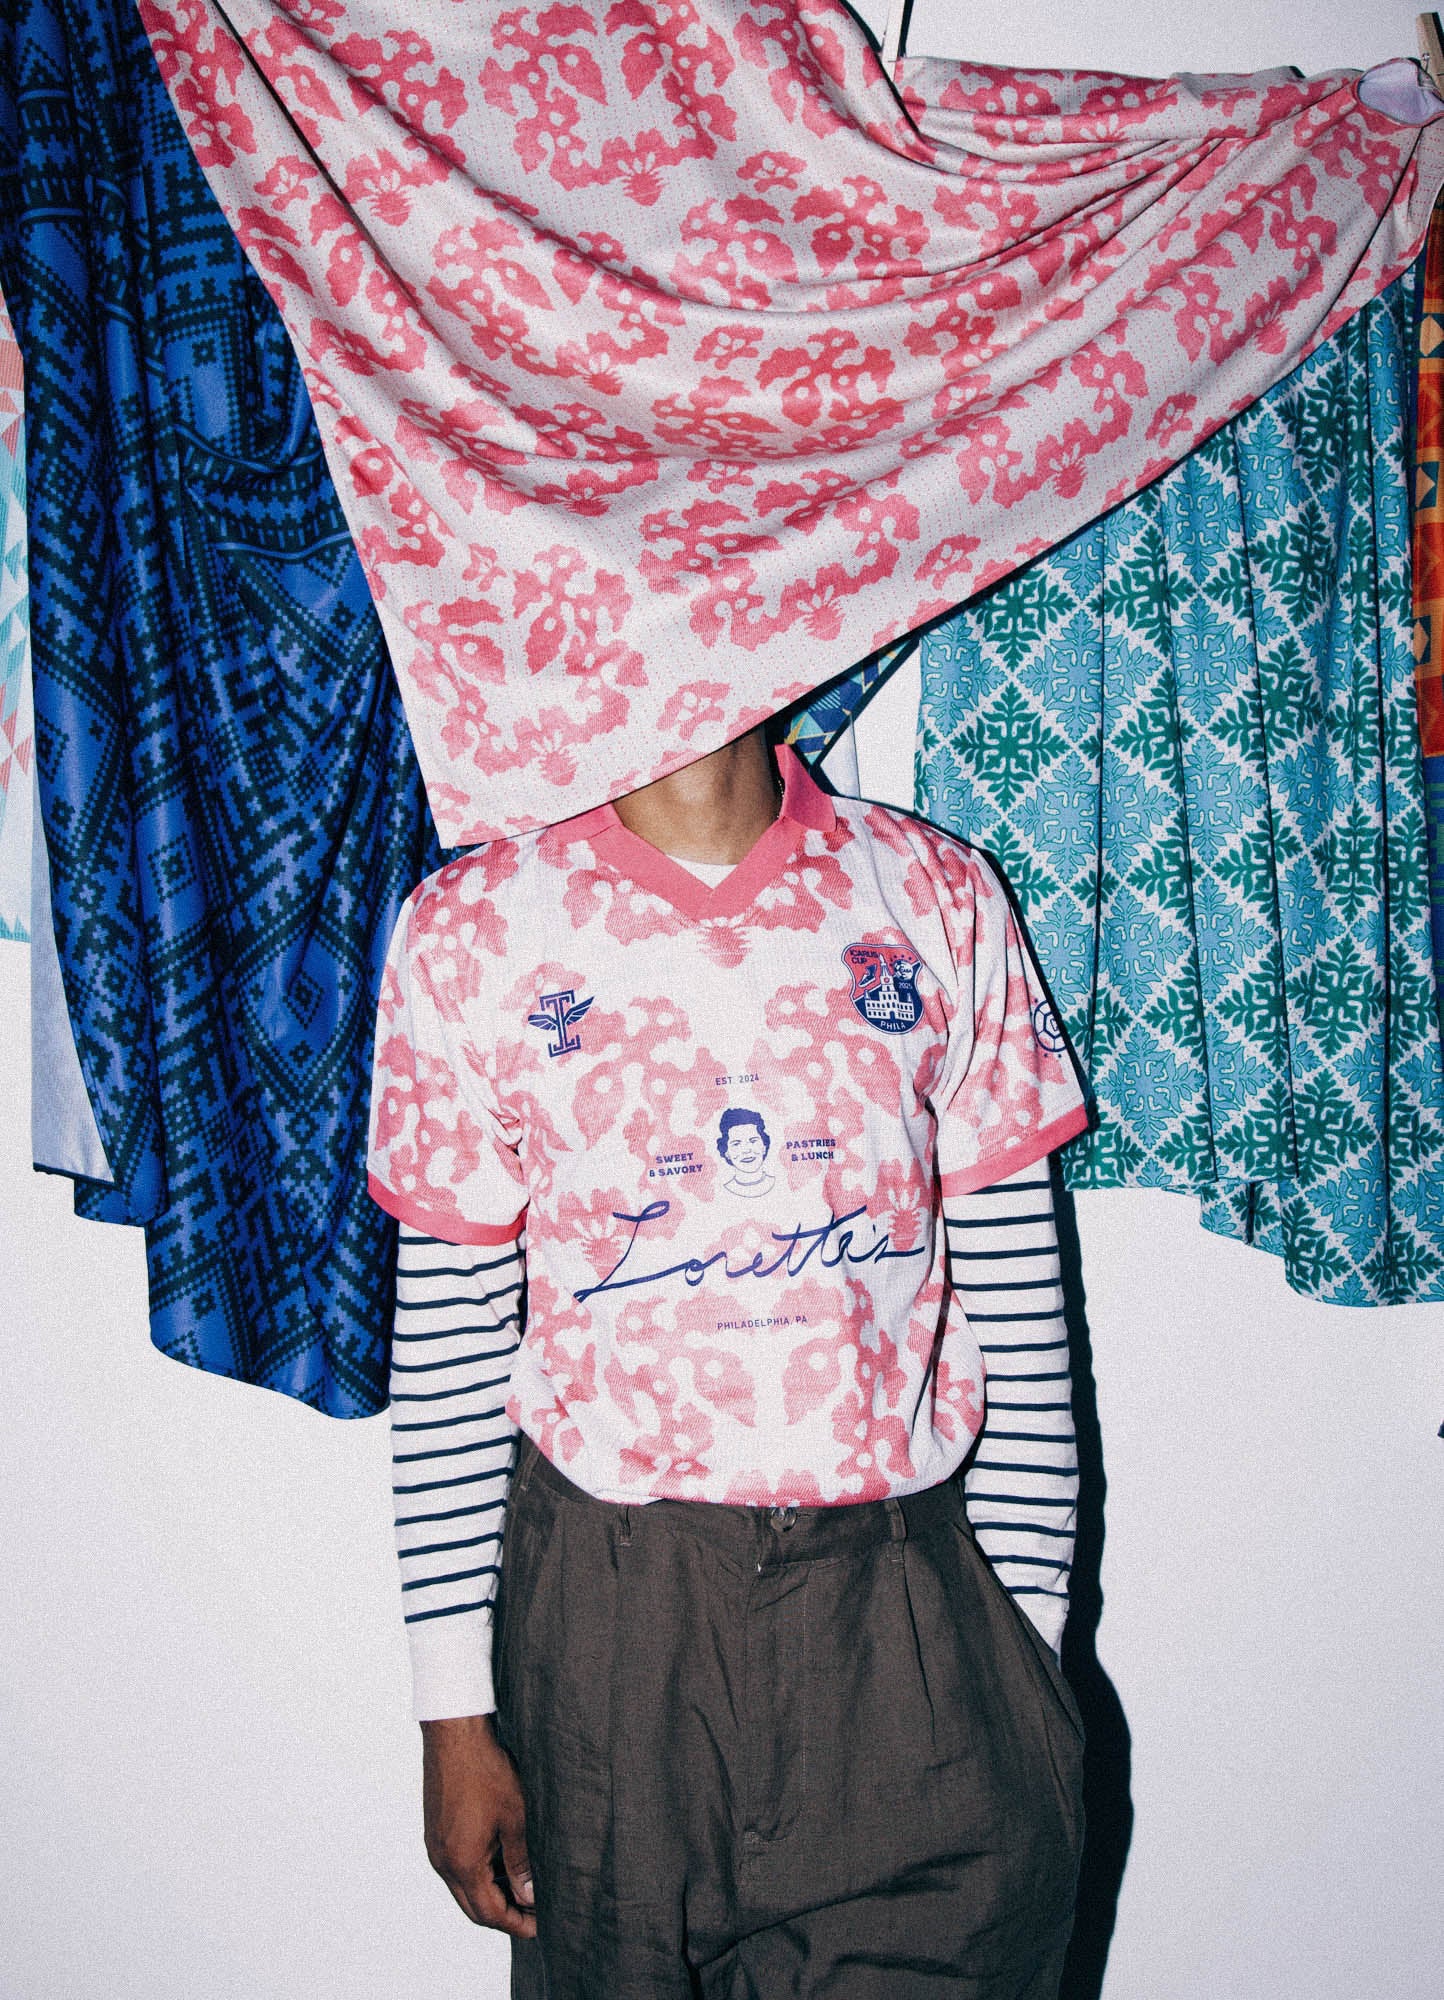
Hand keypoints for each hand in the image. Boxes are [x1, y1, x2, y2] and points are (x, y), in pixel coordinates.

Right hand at [421, 1713, 536, 1937]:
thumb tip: (530, 1895)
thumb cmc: (486, 1771)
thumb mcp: (515, 1819)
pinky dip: (478, 1873)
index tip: (539, 1926)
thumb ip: (521, 1862)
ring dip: (490, 1892)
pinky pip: (456, 1867)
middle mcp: (442, 1861)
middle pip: (473, 1906)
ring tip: (522, 1885)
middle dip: (503, 1915)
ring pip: (463, 1887)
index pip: (489, 1913)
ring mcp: (435, 1847)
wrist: (455, 1734)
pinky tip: (500, 1860)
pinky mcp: (435, 1831)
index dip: (516, 1924)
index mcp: (462, 1863)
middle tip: (533, 1913)